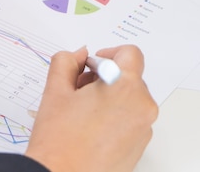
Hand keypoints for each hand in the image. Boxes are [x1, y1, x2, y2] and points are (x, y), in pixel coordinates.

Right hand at [25, 45, 157, 171]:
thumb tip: (79, 55)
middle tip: (78, 90)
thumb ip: (67, 61)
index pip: (130, 54)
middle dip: (105, 78)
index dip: (109, 53)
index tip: (93, 64)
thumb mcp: (56, 90)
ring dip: (109, 98)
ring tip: (81, 113)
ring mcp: (143, 130)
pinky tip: (89, 129)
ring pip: (129, 100)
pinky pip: (130, 121)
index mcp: (126, 87)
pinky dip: (114, 118)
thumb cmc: (59, 139)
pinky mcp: (139, 148)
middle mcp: (142, 107)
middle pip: (129, 78)